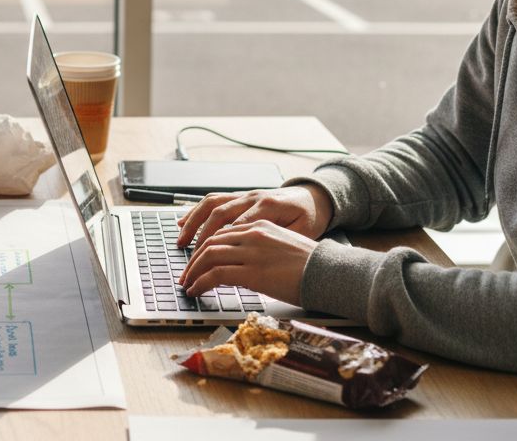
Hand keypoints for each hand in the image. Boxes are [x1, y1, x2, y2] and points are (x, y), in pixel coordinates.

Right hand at [176, 184, 333, 247]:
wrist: (312, 197)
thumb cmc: (308, 218)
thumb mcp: (302, 232)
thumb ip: (279, 240)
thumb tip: (258, 255)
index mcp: (268, 206)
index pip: (237, 226)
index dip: (221, 245)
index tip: (209, 264)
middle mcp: (252, 197)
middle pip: (219, 214)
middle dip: (201, 237)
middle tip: (191, 259)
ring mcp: (244, 195)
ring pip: (211, 204)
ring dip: (193, 223)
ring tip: (180, 241)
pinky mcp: (239, 196)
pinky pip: (212, 201)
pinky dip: (195, 212)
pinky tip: (182, 223)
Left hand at [178, 220, 317, 303]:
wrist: (330, 272)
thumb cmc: (312, 264)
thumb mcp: (283, 246)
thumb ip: (260, 249)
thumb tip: (244, 265)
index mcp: (260, 225)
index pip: (222, 233)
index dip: (204, 247)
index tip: (196, 260)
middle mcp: (252, 234)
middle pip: (210, 242)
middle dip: (194, 260)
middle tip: (186, 274)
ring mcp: (251, 252)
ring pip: (208, 256)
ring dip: (193, 271)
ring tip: (188, 284)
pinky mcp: (252, 271)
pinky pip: (216, 274)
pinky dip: (201, 282)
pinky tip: (196, 290)